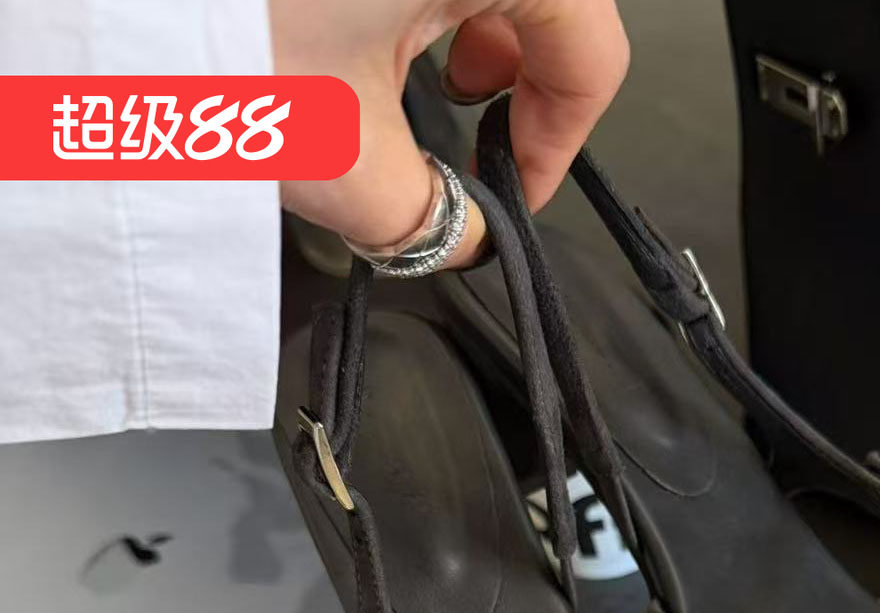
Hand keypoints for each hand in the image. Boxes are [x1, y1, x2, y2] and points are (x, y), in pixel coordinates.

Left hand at [272, 0, 629, 264]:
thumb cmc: (209, 19)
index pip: (590, 57)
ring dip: (461, 35)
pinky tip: (359, 25)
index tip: (511, 198)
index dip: (557, 146)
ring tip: (401, 80)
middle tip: (456, 140)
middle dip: (508, 89)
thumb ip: (427, 221)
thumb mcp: (340, 154)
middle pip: (546, 6)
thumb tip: (461, 242)